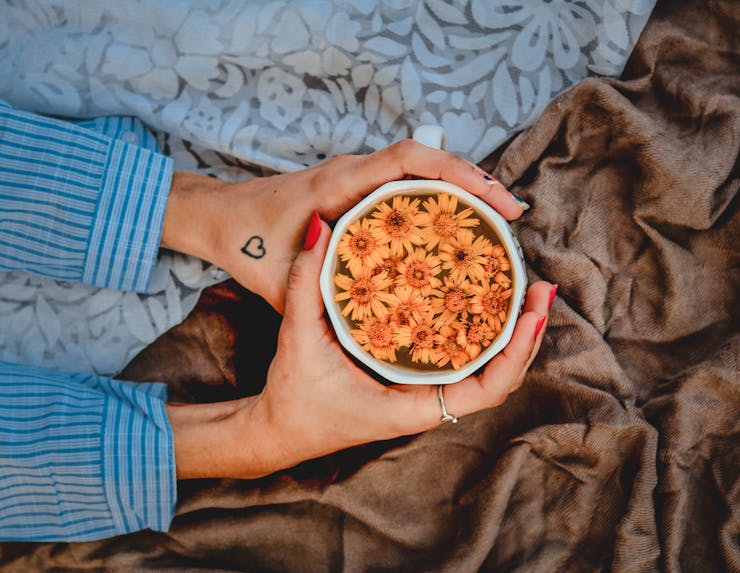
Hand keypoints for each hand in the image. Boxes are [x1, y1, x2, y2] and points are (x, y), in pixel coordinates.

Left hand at [161, 139, 528, 313]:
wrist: (219, 217)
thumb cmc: (244, 244)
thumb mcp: (279, 282)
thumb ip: (315, 289)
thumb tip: (369, 304)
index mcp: (337, 183)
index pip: (407, 159)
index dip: (457, 171)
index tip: (494, 197)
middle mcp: (352, 171)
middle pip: (427, 159)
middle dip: (475, 181)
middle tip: (512, 217)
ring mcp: (356, 178)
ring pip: (421, 170)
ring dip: (461, 189)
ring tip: (497, 224)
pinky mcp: (357, 191)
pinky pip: (407, 185)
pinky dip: (439, 198)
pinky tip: (456, 229)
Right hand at [166, 221, 553, 479]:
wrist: (281, 428)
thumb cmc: (293, 396)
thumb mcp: (297, 337)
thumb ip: (306, 282)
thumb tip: (320, 227)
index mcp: (411, 407)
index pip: (485, 390)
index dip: (515, 353)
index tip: (533, 314)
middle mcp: (427, 403)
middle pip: (497, 376)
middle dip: (526, 335)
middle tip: (541, 287)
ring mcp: (425, 393)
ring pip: (485, 368)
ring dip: (511, 332)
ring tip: (526, 289)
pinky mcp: (416, 381)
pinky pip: (462, 359)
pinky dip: (483, 333)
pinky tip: (486, 301)